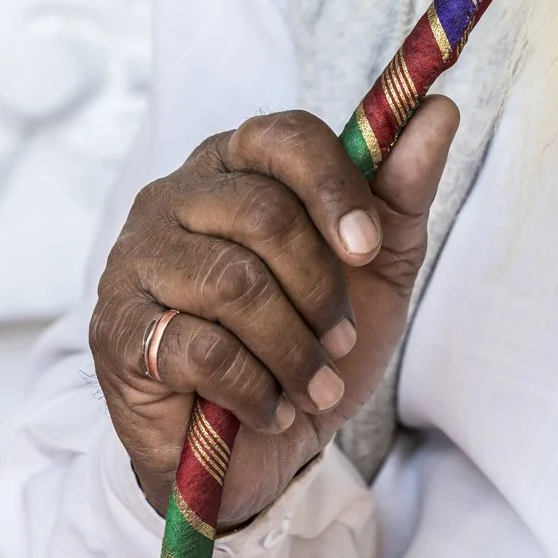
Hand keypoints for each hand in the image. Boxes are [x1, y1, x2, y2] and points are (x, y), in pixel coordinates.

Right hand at [89, 101, 458, 524]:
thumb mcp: (376, 265)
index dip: (335, 189)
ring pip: (233, 284)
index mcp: (237, 163)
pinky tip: (268, 407)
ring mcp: (136, 260)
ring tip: (314, 384)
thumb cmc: (315, 337)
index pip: (283, 137)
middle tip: (341, 339)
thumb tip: (440, 109)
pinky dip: (253, 388)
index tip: (368, 248)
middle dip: (320, 289)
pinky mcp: (117, 331)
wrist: (263, 448)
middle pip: (262, 213)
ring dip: (293, 348)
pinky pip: (199, 348)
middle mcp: (176, 196)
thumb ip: (402, 188)